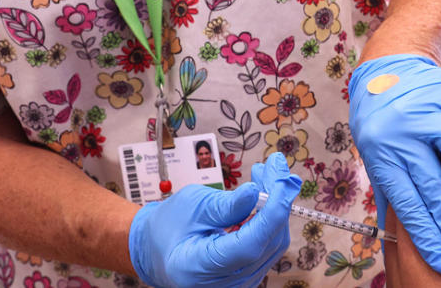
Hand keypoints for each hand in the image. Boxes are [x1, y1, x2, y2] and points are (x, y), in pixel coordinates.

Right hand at [128, 152, 301, 287]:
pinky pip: (267, 245)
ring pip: (273, 242)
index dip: (272, 211)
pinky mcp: (247, 273)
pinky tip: (262, 196)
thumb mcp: (193, 207)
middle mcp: (223, 284)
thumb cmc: (169, 226)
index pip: (250, 244)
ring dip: (275, 206)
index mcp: (200, 268)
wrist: (156, 248)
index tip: (284, 180)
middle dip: (277, 200)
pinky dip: (268, 218)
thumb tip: (256, 192)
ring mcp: (238, 283)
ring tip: (265, 174)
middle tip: (275, 165)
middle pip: (267, 242)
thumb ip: (226, 205)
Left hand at [348, 54, 440, 274]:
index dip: (429, 238)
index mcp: (382, 154)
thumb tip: (399, 238)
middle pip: (435, 189)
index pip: (408, 206)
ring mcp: (428, 112)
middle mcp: (402, 133)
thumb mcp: (374, 152)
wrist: (392, 65)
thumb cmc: (383, 118)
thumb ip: (389, 189)